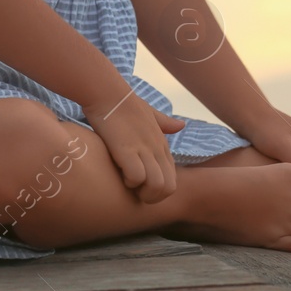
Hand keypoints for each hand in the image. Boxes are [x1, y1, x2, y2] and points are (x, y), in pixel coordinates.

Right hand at [81, 86, 185, 204]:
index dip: (157, 190)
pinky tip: (120, 175)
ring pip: (157, 186)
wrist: (108, 93)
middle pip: (169, 188)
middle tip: (135, 193)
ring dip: (142, 193)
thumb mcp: (151, 114)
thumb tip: (181, 126)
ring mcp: (144, 149)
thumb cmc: (126, 104)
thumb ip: (165, 123)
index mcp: (162, 144)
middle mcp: (157, 149)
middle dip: (152, 198)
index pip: (172, 179)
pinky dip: (129, 182)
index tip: (141, 187)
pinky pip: (137, 177)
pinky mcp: (127, 149)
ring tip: (128, 186)